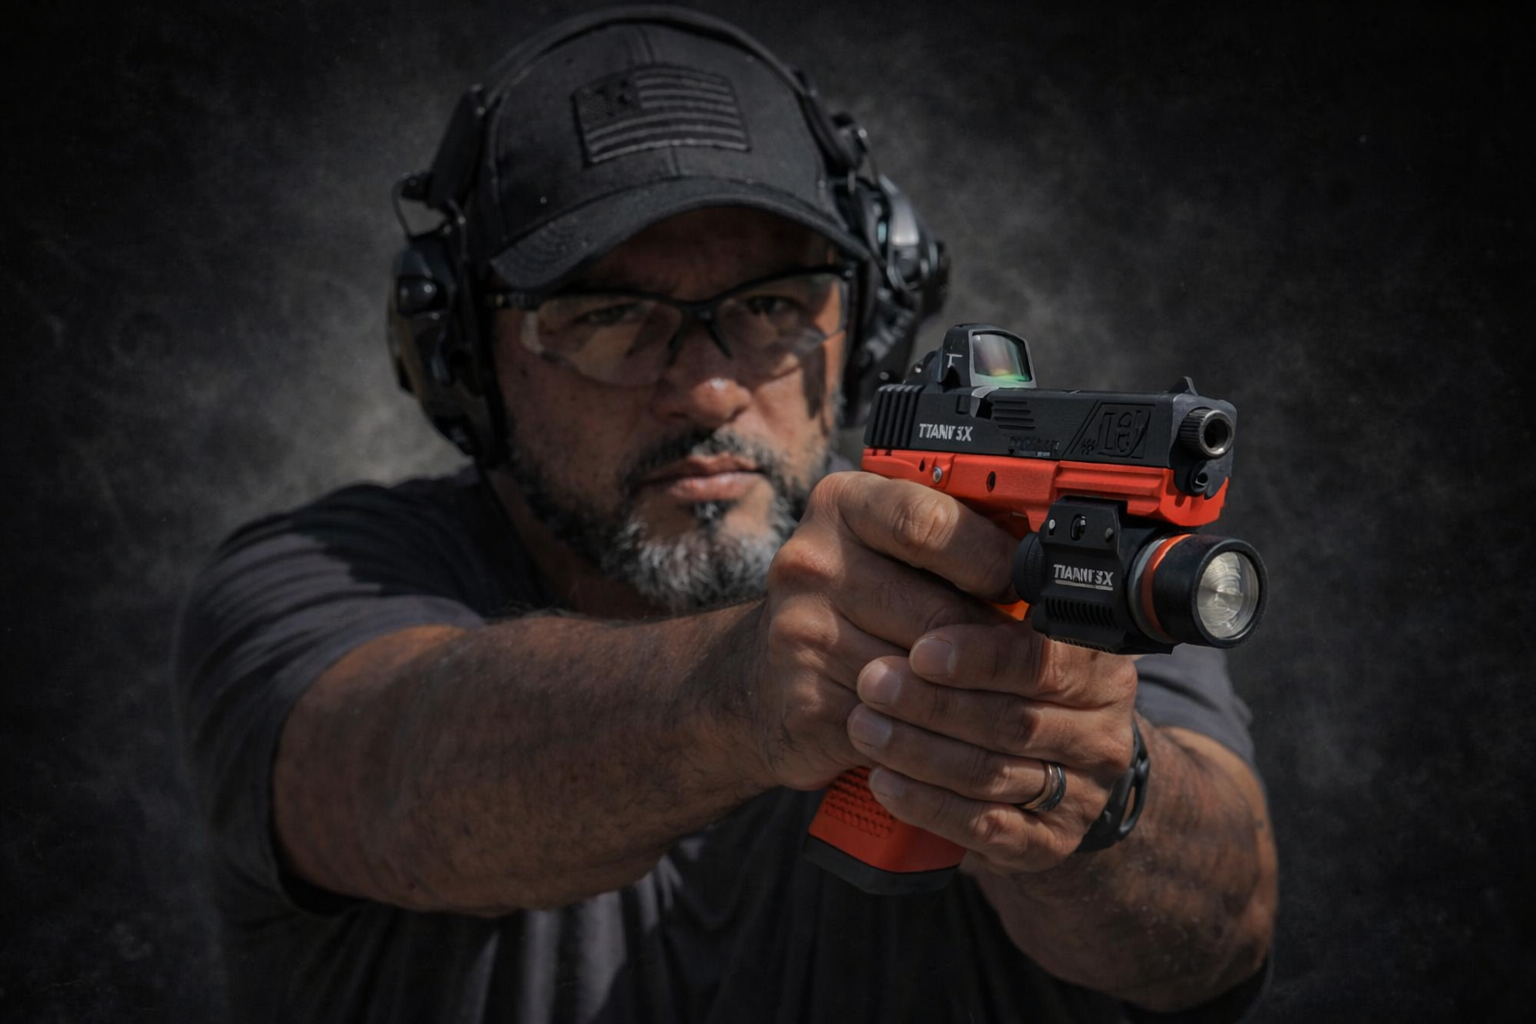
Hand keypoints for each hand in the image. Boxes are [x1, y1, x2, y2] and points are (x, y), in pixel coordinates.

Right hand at [743, 471, 1018, 790]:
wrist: (757, 678)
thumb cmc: (846, 602)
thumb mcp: (887, 547)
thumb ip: (951, 539)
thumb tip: (1043, 563)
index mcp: (841, 505)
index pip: (928, 523)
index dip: (991, 559)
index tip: (1025, 587)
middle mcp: (812, 563)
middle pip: (939, 612)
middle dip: (996, 643)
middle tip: (1033, 660)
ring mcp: (802, 635)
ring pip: (926, 678)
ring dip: (974, 696)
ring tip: (1002, 698)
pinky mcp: (806, 703)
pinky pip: (901, 726)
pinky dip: (937, 736)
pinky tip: (954, 733)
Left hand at [844, 620, 1140, 873]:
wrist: (1050, 773)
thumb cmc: (1009, 685)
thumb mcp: (1007, 636)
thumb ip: (978, 610)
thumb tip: (922, 555)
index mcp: (1098, 668)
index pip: (1044, 660)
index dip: (981, 657)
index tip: (921, 649)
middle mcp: (1103, 732)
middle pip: (1013, 721)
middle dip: (933, 703)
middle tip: (871, 682)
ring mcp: (1082, 795)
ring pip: (994, 775)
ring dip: (919, 752)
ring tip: (862, 727)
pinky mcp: (1050, 844)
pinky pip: (986, 829)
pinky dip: (928, 805)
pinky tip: (883, 782)